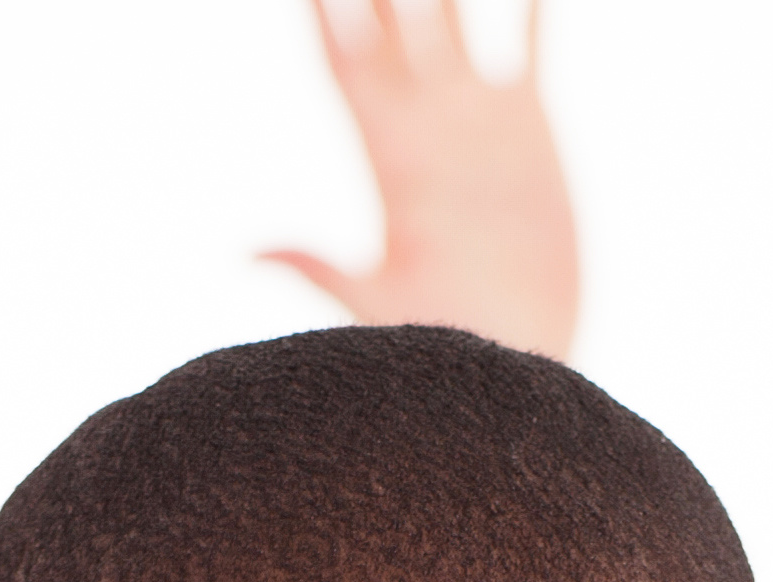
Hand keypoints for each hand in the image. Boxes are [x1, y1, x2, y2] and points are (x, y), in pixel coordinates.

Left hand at [266, 0, 578, 360]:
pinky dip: (526, 0)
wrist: (520, 355)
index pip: (343, 58)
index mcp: (386, 153)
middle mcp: (426, 120)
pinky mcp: (527, 125)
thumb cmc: (444, 342)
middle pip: (390, 17)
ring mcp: (475, 116)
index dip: (324, 6)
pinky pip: (525, 41)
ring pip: (451, 13)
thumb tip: (246, 250)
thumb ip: (317, 268)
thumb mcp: (380, 303)